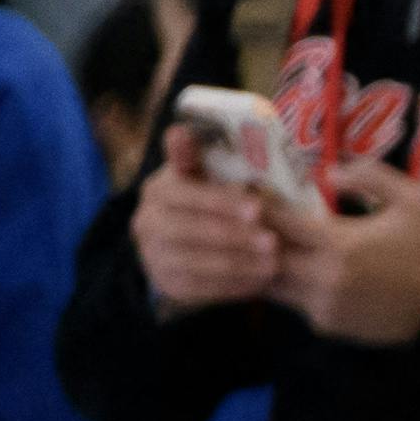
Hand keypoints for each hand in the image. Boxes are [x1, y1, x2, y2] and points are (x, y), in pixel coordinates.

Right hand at [124, 155, 287, 312]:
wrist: (188, 240)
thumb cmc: (209, 196)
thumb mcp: (205, 172)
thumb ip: (197, 153)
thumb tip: (180, 131)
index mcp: (158, 189)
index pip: (186, 193)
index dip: (220, 201)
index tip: (258, 207)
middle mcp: (146, 221)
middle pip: (188, 230)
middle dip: (233, 235)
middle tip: (273, 241)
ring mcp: (152, 254)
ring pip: (194, 262)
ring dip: (237, 263)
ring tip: (273, 263)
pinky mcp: (165, 283)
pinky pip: (197, 289)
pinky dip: (230, 286)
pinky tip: (259, 282)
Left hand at [264, 158, 419, 347]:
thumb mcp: (412, 199)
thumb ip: (370, 176)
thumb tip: (327, 171)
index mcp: (340, 243)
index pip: (278, 222)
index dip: (259, 206)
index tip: (249, 193)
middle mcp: (322, 277)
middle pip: (264, 256)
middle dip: (254, 237)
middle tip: (247, 220)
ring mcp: (321, 305)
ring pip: (272, 283)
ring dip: (267, 264)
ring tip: (266, 245)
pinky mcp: (326, 325)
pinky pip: (293, 302)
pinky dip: (289, 285)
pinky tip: (297, 270)